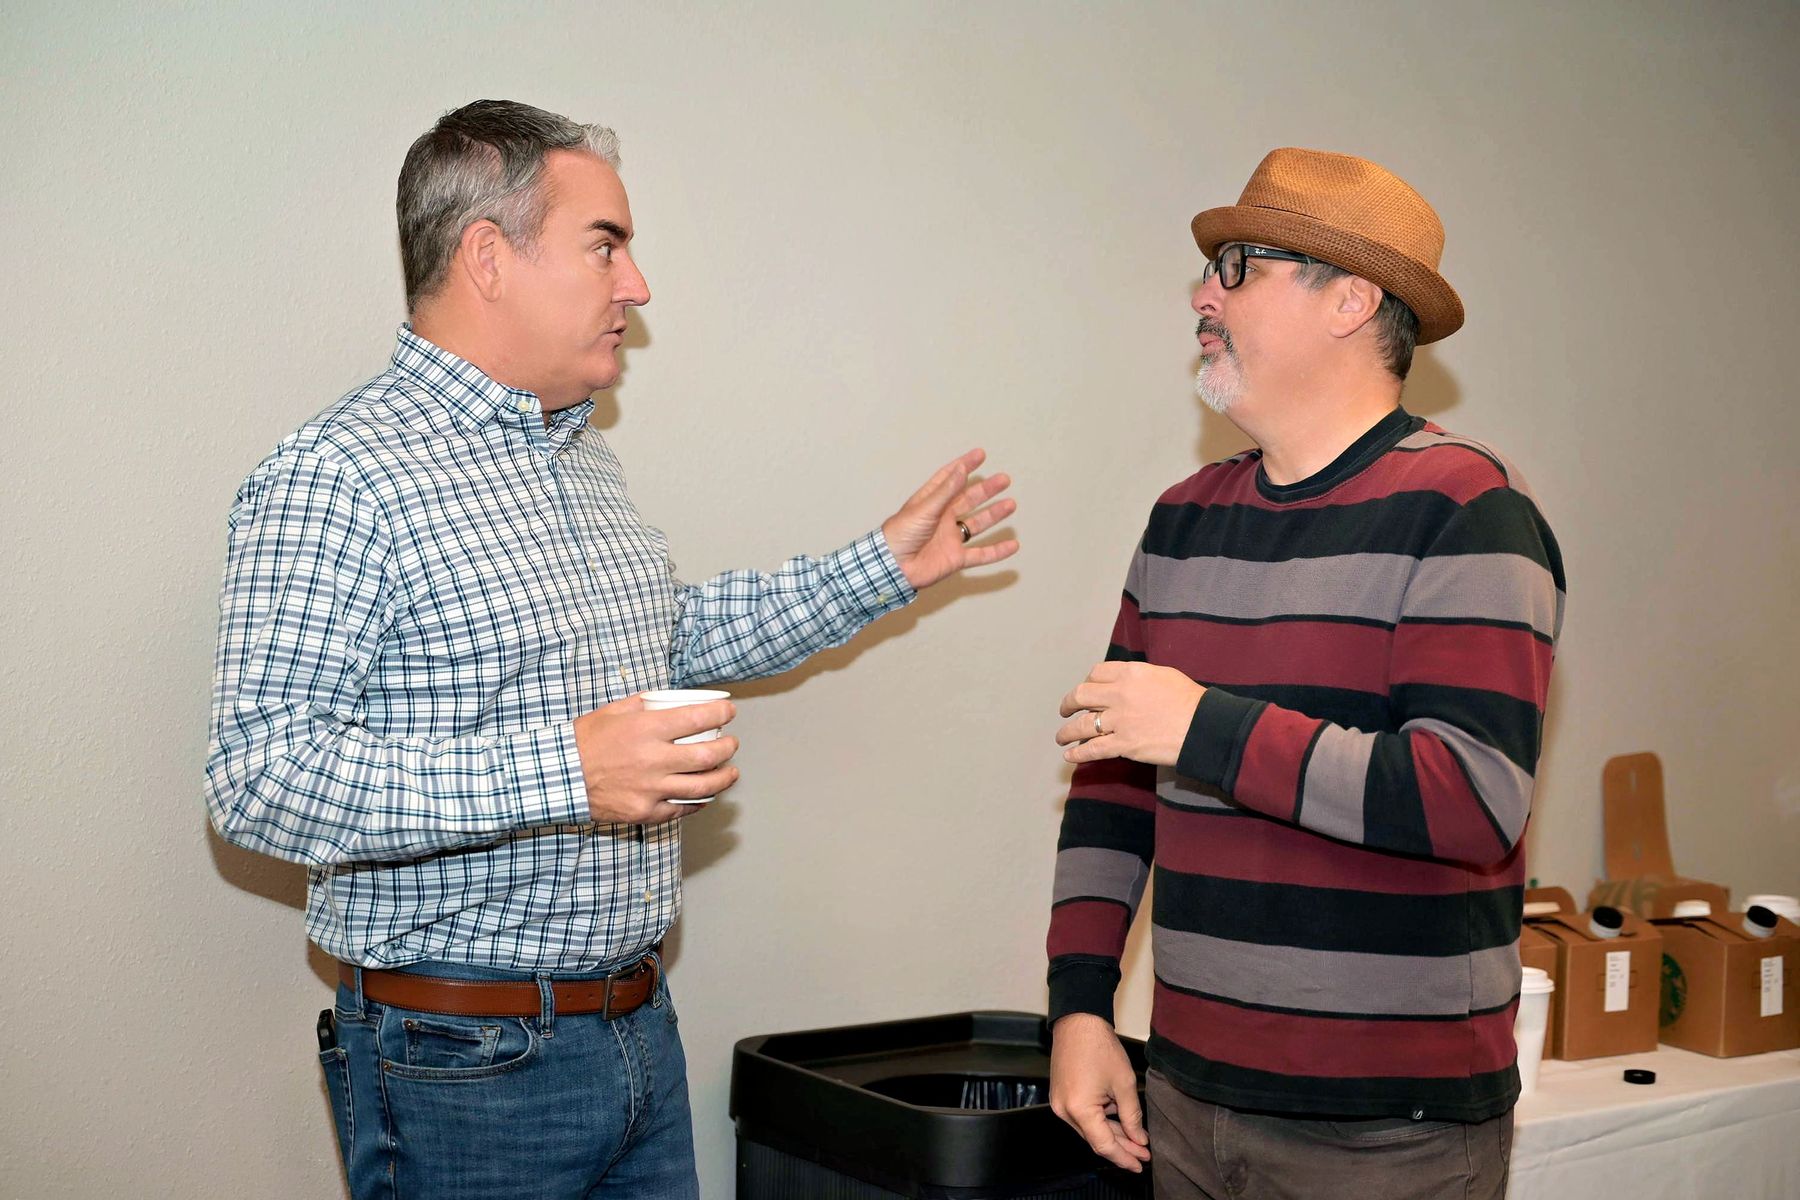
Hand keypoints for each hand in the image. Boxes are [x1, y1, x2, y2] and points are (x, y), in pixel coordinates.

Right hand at [572, 694, 739, 823]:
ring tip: (731, 772)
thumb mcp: (613, 712)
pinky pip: (681, 808)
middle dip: (728, 748)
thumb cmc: (583, 742)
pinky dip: (698, 802)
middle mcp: (653, 759)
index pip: (697, 718)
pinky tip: (706, 796)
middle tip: (732, 744)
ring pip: (702, 786)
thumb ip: (644, 705)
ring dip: (723, 778)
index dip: (720, 714)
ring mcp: (651, 789)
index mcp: (646, 730)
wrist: (558, 778)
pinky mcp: (645, 811)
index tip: (729, 713)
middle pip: (708, 755)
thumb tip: (668, 700)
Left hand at [881, 448, 1017, 588]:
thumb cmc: (900, 534)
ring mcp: (950, 538)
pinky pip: (980, 554)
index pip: (950, 479)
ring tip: (1011, 504)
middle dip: (987, 490)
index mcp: (931, 502)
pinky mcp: (955, 559)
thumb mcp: (925, 508)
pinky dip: (997, 551)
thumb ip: (946, 491)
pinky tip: (1012, 546)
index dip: (964, 466)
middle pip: (969, 500)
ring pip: (977, 524)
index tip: (980, 455)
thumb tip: (962, 469)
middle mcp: (943, 518)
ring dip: (994, 515)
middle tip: (1004, 479)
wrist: (893, 567)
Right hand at [1050, 1013, 1149, 1172]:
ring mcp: (1059, 1103)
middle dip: (1122, 1147)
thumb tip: (1138, 1139)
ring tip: (1136, 1139)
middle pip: (1096, 1139)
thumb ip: (1132, 1116)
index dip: (1124, 1157)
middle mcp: (1064, 1110)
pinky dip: (1100, 1121)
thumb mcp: (1123, 1083)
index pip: (1104, 1145)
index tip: (1140, 1164)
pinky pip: (1082, 1116)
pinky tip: (1119, 1122)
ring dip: (1112, 1134)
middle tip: (1143, 1154)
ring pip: (1089, 1129)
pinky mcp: (1060, 1096)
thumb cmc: (1099, 1047)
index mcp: (1079, 1109)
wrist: (1078, 1022)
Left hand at [1057, 661, 1204, 767]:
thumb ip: (1138, 678)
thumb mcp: (1162, 676)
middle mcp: (1120, 694)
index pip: (1097, 673)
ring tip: (1061, 736)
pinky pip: (1093, 749)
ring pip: (1082, 724)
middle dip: (1068, 703)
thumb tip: (1123, 684)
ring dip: (1067, 731)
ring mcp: (1120, 721)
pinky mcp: (1124, 745)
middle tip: (1065, 710)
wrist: (1203, 726)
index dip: (1087, 682)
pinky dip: (1078, 753)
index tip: (1087, 690)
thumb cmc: (1190, 700)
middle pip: (1081, 695)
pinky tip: (1070, 756)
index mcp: (1130, 674)